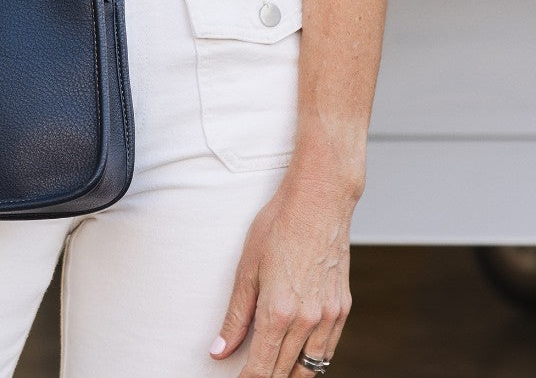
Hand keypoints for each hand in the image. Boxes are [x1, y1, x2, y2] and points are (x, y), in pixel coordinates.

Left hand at [210, 171, 354, 375]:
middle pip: (284, 373)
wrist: (318, 201)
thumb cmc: (278, 226)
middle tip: (251, 375)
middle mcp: (307, 321)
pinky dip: (313, 361)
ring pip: (310, 369)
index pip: (261, 369)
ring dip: (290, 376)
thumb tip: (219, 351)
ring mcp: (329, 316)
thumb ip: (235, 316)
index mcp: (279, 313)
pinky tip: (300, 358)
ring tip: (273, 372)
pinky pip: (328, 350)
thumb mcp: (246, 268)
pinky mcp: (343, 308)